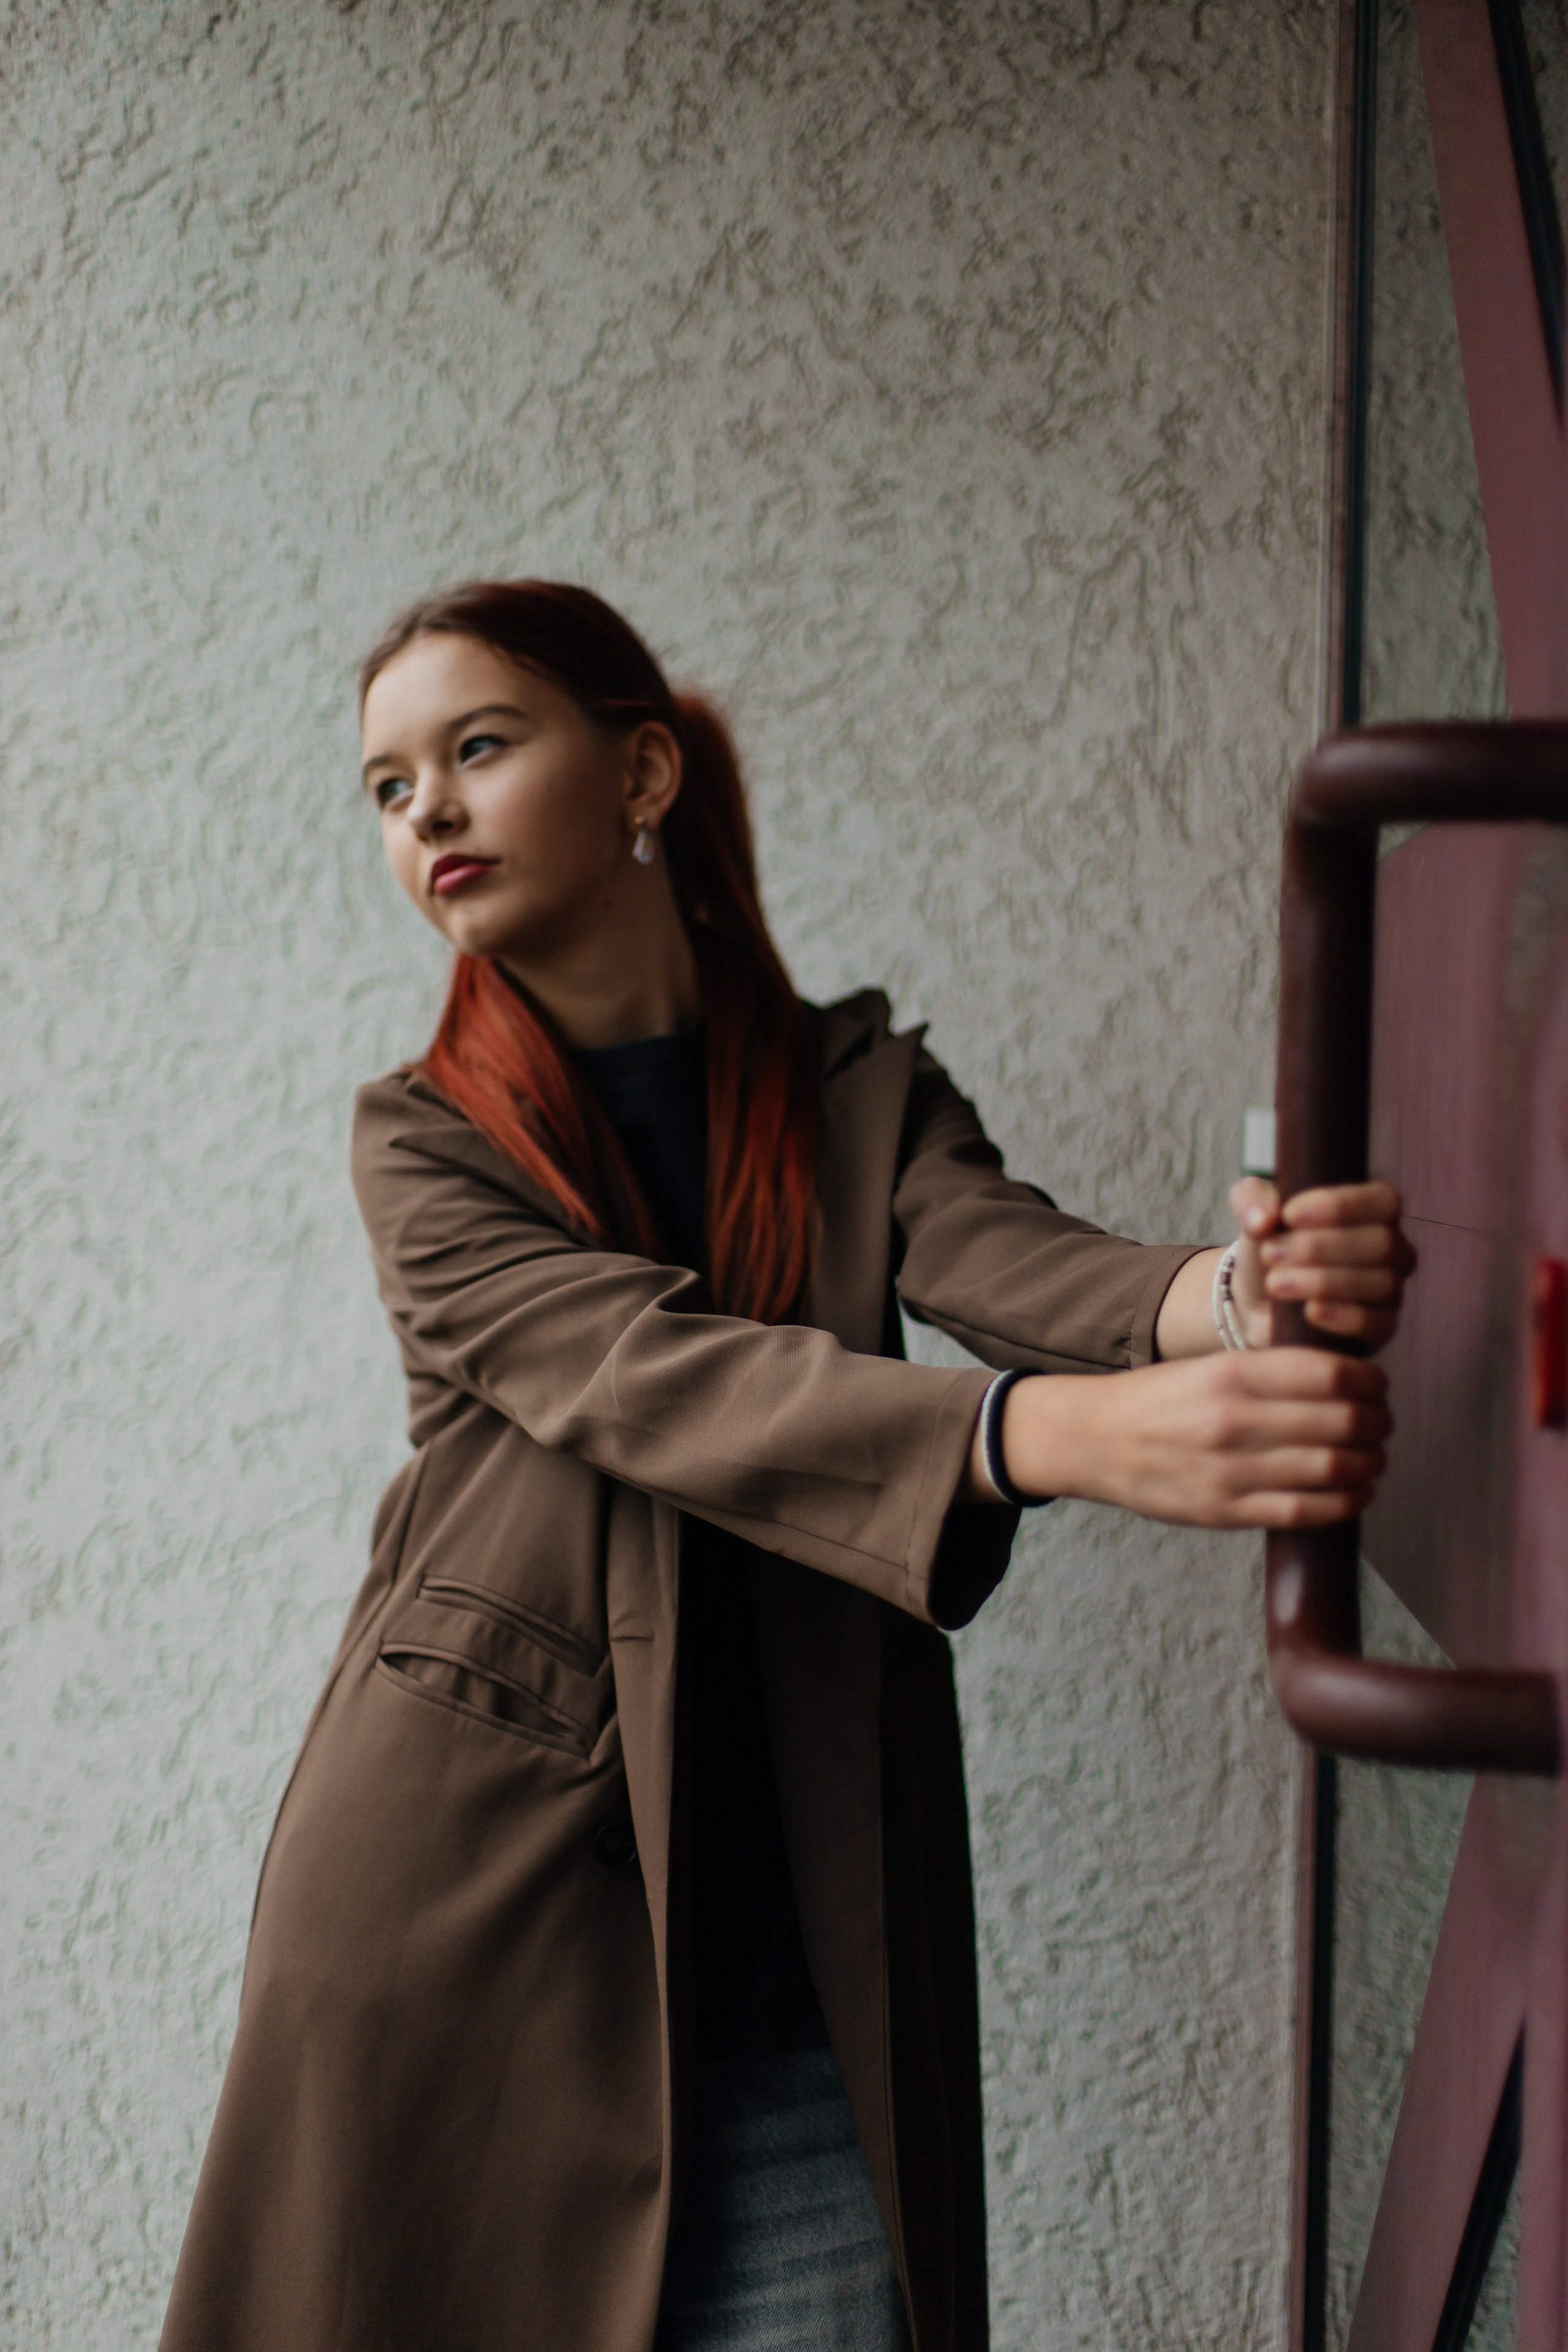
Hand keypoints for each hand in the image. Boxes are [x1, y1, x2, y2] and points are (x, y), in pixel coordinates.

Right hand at [981, 1347, 1391, 1527]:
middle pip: (1342, 1420)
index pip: (1330, 1372)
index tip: (1377, 1384)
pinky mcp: (1225, 1512)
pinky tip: (1357, 1492)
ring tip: (1373, 1457)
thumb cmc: (1158, 1400)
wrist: (1094, 1440)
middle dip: (1377, 1421)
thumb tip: (1344, 1378)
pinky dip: (1346, 1502)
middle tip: (1382, 1421)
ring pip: (1332, 1468)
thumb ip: (1269, 1371)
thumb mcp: (1209, 1366)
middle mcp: (1234, 1420)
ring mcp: (1230, 1471)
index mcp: (1231, 1373)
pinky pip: (1305, 1511)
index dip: (1369, 1379)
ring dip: (1370, 1463)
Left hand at [1228, 1176, 1415, 1351]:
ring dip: (1321, 1282)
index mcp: (1375, 1208)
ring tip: (1275, 1282)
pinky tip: (1309, 1312)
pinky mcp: (1382, 1327)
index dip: (1339, 1206)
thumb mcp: (1253, 1210)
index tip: (1288, 1214)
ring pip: (1380, 1283)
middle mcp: (1392, 1248)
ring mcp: (1391, 1289)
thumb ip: (1252, 1199)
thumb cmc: (1269, 1243)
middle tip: (1271, 1253)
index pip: (1382, 1200)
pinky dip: (1343, 1317)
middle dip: (1320, 1247)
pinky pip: (1378, 1323)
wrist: (1257, 1298)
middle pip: (1381, 1243)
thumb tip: (1264, 1218)